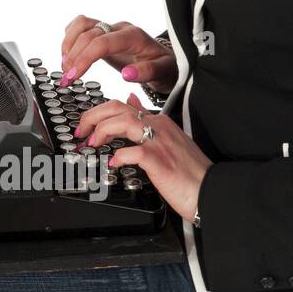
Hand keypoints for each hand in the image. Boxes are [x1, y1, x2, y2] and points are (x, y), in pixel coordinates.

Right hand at [59, 15, 175, 92]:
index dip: (84, 58)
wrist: (165, 61)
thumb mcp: (163, 73)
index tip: (74, 76)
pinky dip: (70, 39)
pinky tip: (69, 56)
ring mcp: (110, 28)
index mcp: (133, 37)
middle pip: (87, 33)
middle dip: (73, 56)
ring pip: (81, 24)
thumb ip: (147, 72)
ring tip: (66, 67)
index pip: (102, 42)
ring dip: (68, 45)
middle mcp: (120, 28)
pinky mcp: (102, 32)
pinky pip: (80, 26)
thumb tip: (127, 74)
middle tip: (67, 78)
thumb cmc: (164, 67)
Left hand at [74, 93, 210, 220]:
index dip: (97, 114)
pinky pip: (133, 152)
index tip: (86, 128)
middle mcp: (158, 127)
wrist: (211, 191)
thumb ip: (147, 119)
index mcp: (158, 121)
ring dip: (101, 132)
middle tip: (81, 133)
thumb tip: (131, 101)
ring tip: (93, 144)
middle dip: (92, 117)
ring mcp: (159, 143)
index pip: (120, 106)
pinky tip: (114, 163)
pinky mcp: (160, 161)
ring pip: (123, 122)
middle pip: (117, 108)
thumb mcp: (167, 138)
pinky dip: (119, 155)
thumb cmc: (189, 171)